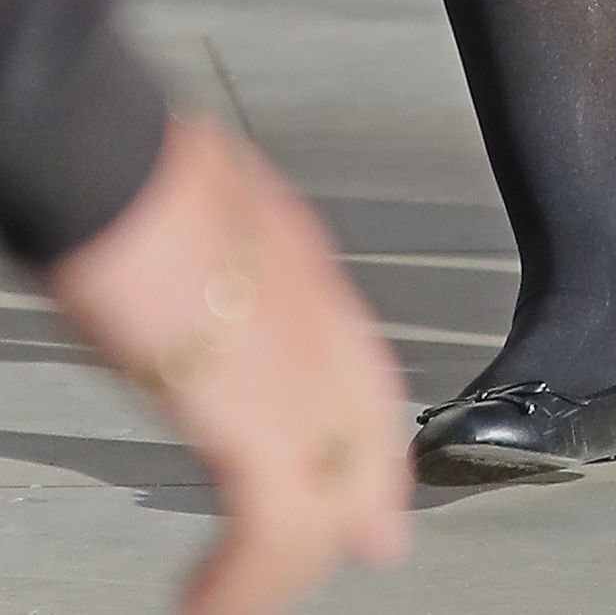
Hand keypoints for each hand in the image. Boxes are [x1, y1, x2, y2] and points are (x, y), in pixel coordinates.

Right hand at [48, 111, 410, 614]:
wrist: (116, 165)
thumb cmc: (129, 173)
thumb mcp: (190, 209)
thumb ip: (205, 252)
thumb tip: (172, 266)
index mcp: (294, 262)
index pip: (360, 366)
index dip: (374, 434)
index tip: (378, 489)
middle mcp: (312, 311)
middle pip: (365, 429)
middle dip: (361, 502)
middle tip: (371, 551)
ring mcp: (295, 363)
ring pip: (331, 491)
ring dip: (289, 563)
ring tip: (241, 603)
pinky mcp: (256, 411)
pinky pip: (278, 524)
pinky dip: (248, 584)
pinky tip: (209, 608)